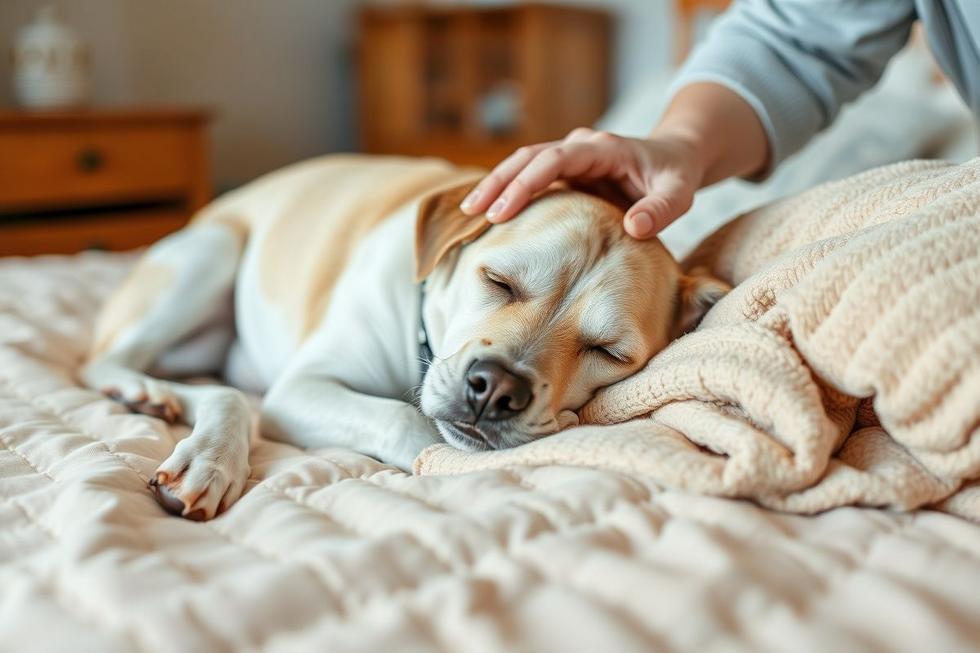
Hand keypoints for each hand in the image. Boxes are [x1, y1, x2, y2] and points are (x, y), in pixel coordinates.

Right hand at [459, 127, 705, 238]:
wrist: (674, 157)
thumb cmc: (676, 176)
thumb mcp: (680, 193)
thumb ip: (661, 210)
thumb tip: (633, 228)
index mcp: (603, 148)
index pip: (556, 158)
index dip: (528, 182)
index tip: (504, 209)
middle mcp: (580, 147)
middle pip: (528, 157)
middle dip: (498, 183)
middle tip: (473, 212)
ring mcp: (569, 157)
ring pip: (522, 164)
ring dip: (495, 185)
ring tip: (468, 213)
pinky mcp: (564, 172)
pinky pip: (529, 177)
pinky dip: (507, 192)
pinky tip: (487, 214)